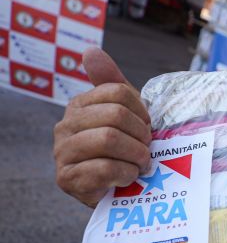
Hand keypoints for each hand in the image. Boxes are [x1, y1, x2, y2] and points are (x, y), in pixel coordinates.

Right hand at [53, 48, 151, 207]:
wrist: (119, 192)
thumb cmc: (125, 151)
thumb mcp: (125, 115)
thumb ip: (111, 83)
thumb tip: (90, 51)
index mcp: (79, 106)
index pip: (118, 93)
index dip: (141, 111)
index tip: (147, 127)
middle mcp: (64, 127)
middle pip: (114, 116)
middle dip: (141, 135)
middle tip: (148, 148)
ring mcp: (62, 153)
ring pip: (108, 139)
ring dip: (135, 154)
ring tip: (141, 164)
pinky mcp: (67, 180)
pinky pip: (103, 168)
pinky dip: (126, 173)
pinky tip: (129, 177)